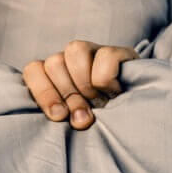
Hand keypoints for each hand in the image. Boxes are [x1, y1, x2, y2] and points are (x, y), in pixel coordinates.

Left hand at [22, 40, 137, 129]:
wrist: (138, 118)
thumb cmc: (98, 122)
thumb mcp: (75, 121)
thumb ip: (63, 116)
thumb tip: (59, 115)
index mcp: (53, 76)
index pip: (34, 70)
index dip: (43, 93)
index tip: (59, 116)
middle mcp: (69, 59)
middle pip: (54, 63)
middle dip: (69, 95)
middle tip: (84, 117)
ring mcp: (93, 52)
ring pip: (74, 50)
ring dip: (85, 84)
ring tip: (99, 103)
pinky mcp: (118, 52)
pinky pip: (104, 57)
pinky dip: (106, 79)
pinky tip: (115, 92)